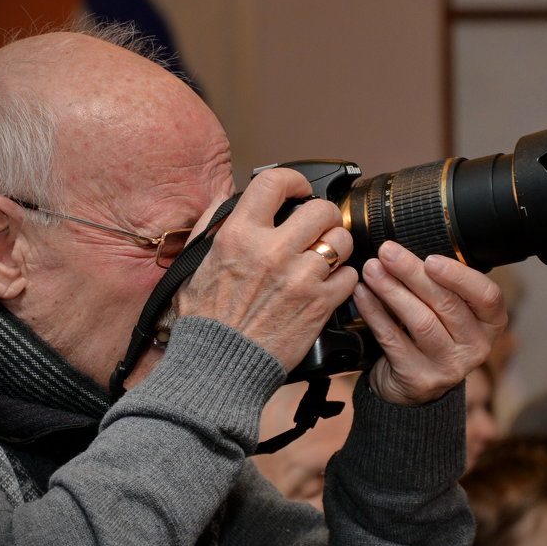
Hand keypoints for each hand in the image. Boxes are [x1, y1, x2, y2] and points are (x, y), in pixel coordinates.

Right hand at [176, 168, 358, 370]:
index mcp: (240, 236)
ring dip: (337, 247)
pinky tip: (326, 285)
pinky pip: (350, 276)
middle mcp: (273, 252)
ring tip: (324, 258)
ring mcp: (300, 278)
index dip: (293, 179)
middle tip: (318, 227)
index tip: (299, 189)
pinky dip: (343, 280)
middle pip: (322, 209)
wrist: (219, 365)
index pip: (274, 182)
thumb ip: (213, 226)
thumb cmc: (206, 321)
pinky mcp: (319, 304)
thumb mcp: (196, 264)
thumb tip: (227, 198)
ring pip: (342, 241)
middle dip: (324, 216)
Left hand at [352, 241, 506, 404]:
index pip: (487, 296)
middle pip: (447, 304)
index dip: (460, 276)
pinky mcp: (419, 378)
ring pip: (421, 321)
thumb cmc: (430, 339)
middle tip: (388, 252)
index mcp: (490, 324)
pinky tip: (362, 294)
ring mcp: (449, 366)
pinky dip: (375, 312)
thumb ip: (441, 284)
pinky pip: (393, 339)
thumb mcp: (448, 312)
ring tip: (372, 270)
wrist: (411, 388)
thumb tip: (407, 249)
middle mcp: (476, 347)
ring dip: (392, 291)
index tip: (431, 258)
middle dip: (413, 274)